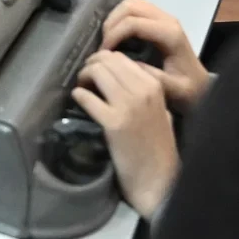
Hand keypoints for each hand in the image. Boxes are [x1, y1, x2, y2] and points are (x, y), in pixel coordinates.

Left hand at [71, 53, 178, 218]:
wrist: (159, 181)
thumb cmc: (158, 149)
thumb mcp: (159, 112)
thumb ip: (143, 92)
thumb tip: (116, 75)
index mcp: (154, 85)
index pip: (120, 57)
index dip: (103, 61)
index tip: (97, 72)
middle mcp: (143, 90)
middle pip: (106, 60)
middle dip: (90, 65)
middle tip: (85, 79)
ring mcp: (128, 106)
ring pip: (96, 72)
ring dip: (83, 78)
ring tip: (82, 89)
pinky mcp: (113, 123)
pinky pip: (87, 97)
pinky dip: (78, 95)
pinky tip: (79, 101)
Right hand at [102, 0, 212, 110]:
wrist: (202, 84)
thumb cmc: (189, 89)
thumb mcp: (174, 89)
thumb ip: (152, 77)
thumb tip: (125, 64)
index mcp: (170, 34)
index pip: (133, 23)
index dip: (114, 35)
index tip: (104, 54)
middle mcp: (168, 20)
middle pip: (130, 6)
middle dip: (111, 24)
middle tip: (104, 45)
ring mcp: (164, 16)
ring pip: (131, 2)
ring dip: (115, 18)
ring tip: (108, 40)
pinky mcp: (159, 18)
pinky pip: (135, 6)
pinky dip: (121, 16)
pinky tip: (116, 34)